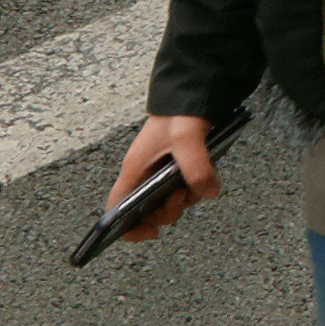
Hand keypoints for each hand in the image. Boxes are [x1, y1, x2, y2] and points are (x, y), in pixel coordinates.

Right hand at [104, 113, 223, 239]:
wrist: (193, 93)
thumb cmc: (179, 112)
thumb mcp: (187, 137)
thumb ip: (197, 166)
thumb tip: (208, 192)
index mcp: (135, 169)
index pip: (116, 208)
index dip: (127, 227)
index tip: (151, 232)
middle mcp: (144, 174)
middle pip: (148, 210)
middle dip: (168, 211)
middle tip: (182, 196)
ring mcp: (159, 173)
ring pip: (169, 201)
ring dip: (185, 199)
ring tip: (195, 183)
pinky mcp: (176, 169)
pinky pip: (184, 189)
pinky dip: (195, 188)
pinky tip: (204, 176)